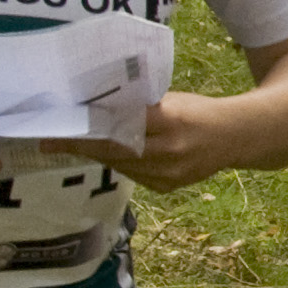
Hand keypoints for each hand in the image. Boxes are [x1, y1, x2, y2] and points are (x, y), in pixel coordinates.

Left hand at [41, 91, 242, 192]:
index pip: (120, 125)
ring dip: (98, 155)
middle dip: (82, 146)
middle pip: (114, 150)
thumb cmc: (199, 110)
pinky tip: (113, 154)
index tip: (59, 129)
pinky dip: (120, 164)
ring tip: (79, 144)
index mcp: (171, 120)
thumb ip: (140, 107)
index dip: (88, 129)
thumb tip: (97, 109)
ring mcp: (169, 173)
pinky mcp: (168, 187)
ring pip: (121, 165)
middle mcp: (170, 151)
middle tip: (51, 142)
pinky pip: (134, 175)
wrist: (236, 137)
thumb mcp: (171, 100)